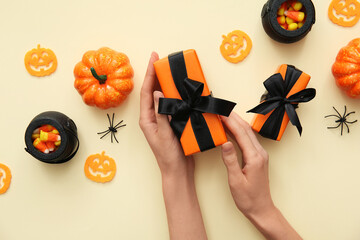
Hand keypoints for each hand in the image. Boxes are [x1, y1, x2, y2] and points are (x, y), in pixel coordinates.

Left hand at [139, 52, 193, 178]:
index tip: (153, 59)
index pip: (147, 92)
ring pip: (162, 96)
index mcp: (146, 119)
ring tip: (170, 70)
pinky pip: (172, 104)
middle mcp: (152, 117)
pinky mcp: (171, 122)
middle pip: (153, 91)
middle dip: (156, 74)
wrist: (177, 170)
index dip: (149, 74)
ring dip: (165, 83)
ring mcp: (162, 119)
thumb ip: (161, 114)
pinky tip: (181, 89)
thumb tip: (158, 93)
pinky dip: (175, 95)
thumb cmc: (168, 156)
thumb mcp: (164, 135)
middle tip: (161, 59)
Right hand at [221, 112, 301, 239]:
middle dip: (233, 118)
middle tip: (221, 109)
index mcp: (254, 158)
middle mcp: (260, 154)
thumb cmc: (248, 198)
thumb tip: (225, 143)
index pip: (240, 134)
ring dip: (236, 123)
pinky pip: (248, 140)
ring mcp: (260, 155)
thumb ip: (230, 160)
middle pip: (245, 130)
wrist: (261, 209)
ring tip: (225, 116)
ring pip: (248, 133)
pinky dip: (239, 132)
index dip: (230, 122)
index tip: (220, 113)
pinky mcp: (258, 158)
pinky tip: (232, 131)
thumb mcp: (236, 180)